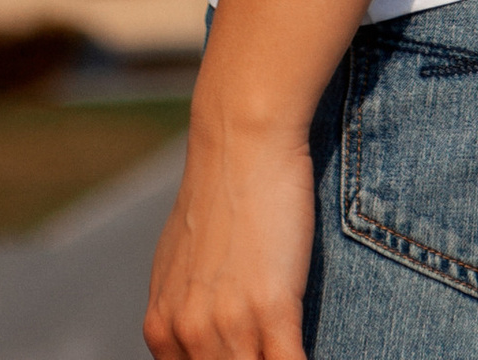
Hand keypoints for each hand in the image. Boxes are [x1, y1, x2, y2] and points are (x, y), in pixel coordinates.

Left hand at [142, 109, 315, 359]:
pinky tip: (315, 356)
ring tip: (285, 348)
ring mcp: (230, 324)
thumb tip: (192, 346)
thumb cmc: (217, 197)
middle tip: (262, 351)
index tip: (244, 358)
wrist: (242, 140)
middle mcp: (190, 334)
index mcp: (162, 330)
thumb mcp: (178, 267)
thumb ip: (182, 315)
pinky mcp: (272, 308)